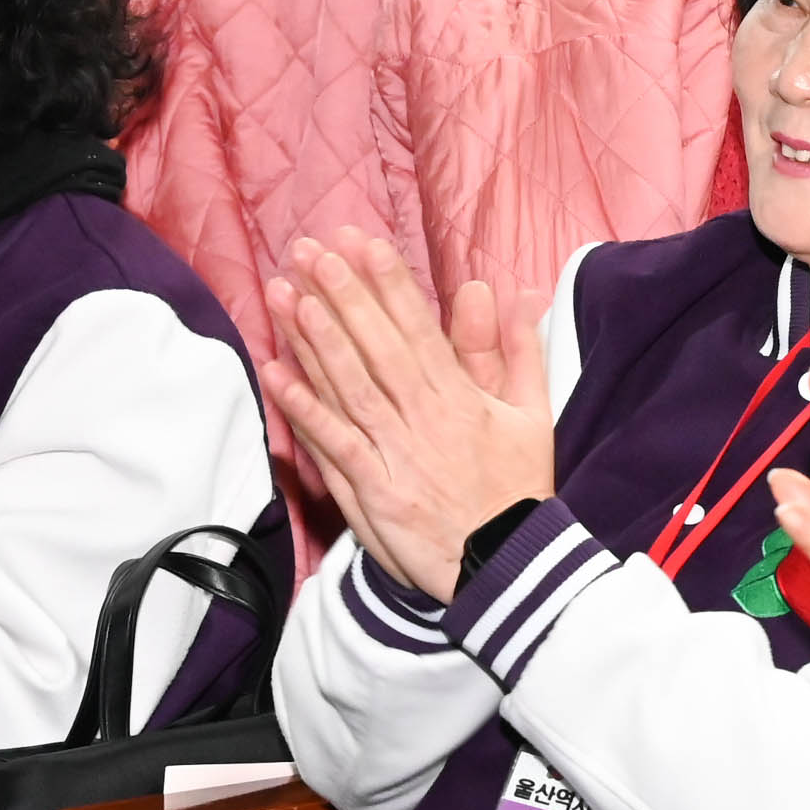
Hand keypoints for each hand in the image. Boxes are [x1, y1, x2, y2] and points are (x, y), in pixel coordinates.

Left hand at [255, 227, 552, 598]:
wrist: (509, 565)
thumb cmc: (517, 490)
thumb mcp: (532, 416)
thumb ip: (518, 353)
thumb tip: (512, 296)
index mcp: (460, 397)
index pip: (417, 328)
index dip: (388, 284)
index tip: (361, 244)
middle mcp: (424, 418)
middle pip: (376, 346)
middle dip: (342, 295)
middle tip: (310, 251)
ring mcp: (396, 454)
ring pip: (350, 386)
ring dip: (316, 339)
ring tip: (288, 295)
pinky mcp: (375, 492)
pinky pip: (335, 443)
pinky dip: (305, 409)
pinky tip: (277, 373)